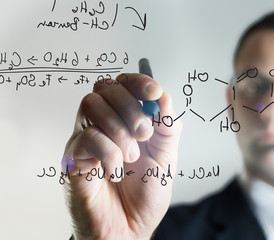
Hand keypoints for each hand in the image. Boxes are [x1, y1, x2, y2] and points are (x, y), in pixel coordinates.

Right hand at [63, 73, 182, 238]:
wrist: (130, 229)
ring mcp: (86, 139)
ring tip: (131, 157)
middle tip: (144, 134)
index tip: (154, 92)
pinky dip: (109, 153)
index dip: (139, 82)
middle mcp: (104, 125)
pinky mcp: (74, 157)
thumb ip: (167, 127)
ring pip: (92, 105)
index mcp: (126, 121)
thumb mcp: (166, 157)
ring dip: (119, 130)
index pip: (124, 84)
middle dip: (130, 107)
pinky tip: (116, 171)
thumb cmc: (144, 195)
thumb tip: (164, 97)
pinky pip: (87, 138)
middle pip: (105, 88)